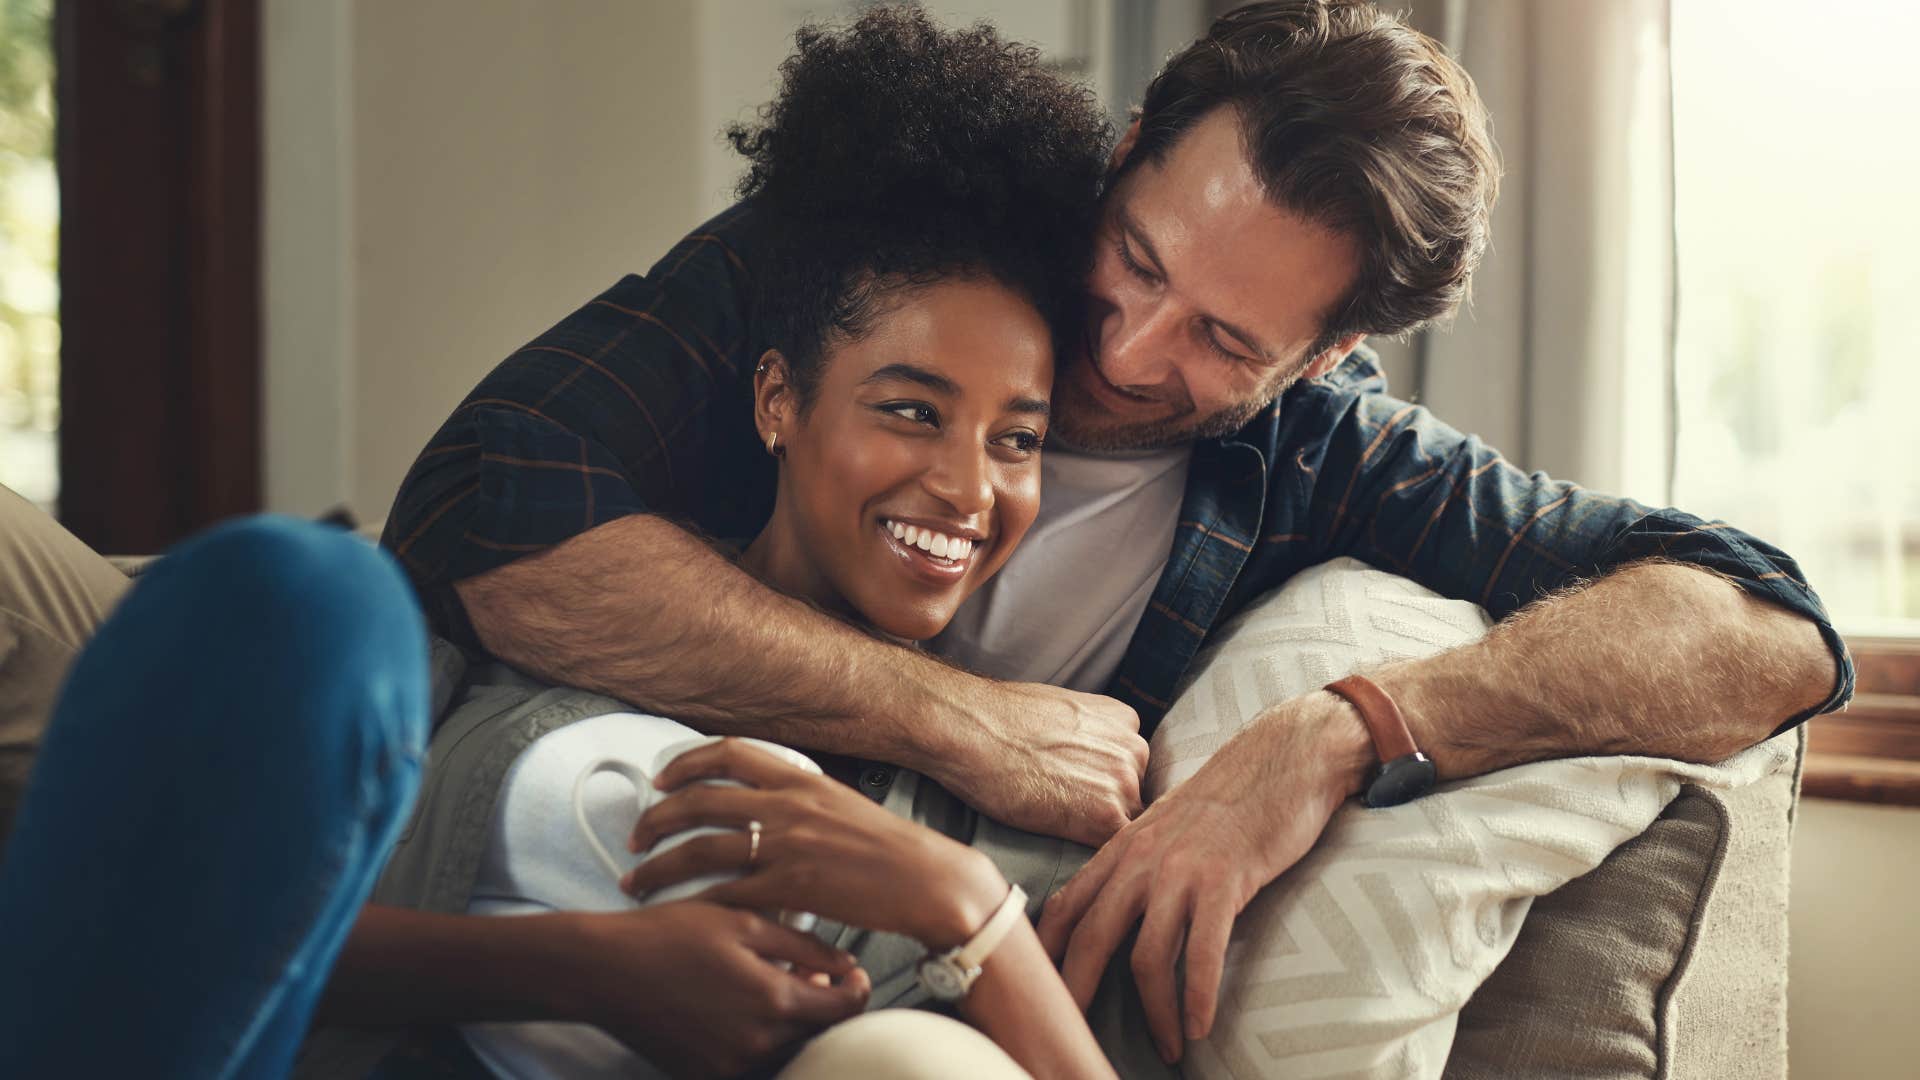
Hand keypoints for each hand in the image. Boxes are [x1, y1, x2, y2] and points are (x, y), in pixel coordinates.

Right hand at [565, 900, 870, 1078]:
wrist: (603, 970)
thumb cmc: (670, 935)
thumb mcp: (743, 923)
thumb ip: (803, 946)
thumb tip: (845, 965)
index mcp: (774, 1003)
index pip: (844, 1009)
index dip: (855, 988)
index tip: (850, 972)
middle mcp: (758, 1045)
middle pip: (819, 1034)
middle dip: (823, 1004)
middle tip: (810, 973)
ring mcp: (730, 1067)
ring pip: (787, 1049)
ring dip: (792, 1022)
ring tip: (772, 984)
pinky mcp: (705, 1075)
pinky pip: (753, 1061)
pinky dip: (760, 1037)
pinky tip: (742, 1005)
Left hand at [624, 738, 1009, 948]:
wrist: (929, 881)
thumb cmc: (893, 851)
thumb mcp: (844, 807)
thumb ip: (802, 803)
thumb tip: (769, 807)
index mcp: (802, 779)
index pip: (730, 754)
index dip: (686, 764)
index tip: (661, 780)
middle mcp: (788, 806)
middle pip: (700, 800)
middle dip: (656, 817)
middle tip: (635, 836)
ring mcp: (787, 846)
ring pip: (700, 849)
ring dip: (659, 865)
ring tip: (635, 880)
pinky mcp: (790, 887)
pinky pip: (726, 892)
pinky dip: (696, 901)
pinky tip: (680, 911)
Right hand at [931, 680, 1148, 847]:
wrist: (974, 731)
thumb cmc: (1001, 719)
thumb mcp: (1062, 711)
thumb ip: (1090, 734)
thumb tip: (1086, 757)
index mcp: (1124, 720)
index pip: (1134, 764)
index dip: (1110, 784)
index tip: (1087, 794)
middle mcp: (1133, 749)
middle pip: (1137, 794)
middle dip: (1110, 806)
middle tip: (1070, 813)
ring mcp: (1124, 783)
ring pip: (1129, 823)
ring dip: (1102, 831)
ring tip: (1061, 828)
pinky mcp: (1106, 816)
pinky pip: (1115, 846)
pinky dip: (1097, 854)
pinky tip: (1066, 845)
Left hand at [1036, 692, 1372, 1064]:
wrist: (1284, 756)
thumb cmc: (1231, 795)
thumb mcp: (1167, 824)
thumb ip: (1140, 861)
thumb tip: (1123, 906)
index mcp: (1123, 847)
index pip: (1068, 905)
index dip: (1048, 953)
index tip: (1040, 990)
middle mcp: (1142, 860)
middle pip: (1092, 939)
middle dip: (1079, 995)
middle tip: (1077, 1037)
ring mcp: (1181, 871)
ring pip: (1147, 958)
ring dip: (1156, 1014)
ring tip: (1169, 1047)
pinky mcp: (1224, 882)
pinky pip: (1203, 954)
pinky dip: (1199, 998)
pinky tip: (1201, 1027)